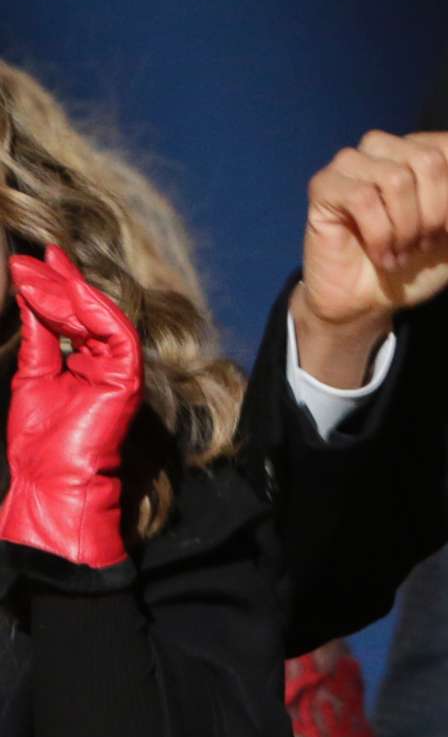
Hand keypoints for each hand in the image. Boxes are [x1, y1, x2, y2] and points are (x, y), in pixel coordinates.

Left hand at [2, 245, 144, 568]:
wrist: (51, 478)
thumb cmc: (41, 440)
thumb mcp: (32, 376)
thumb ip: (40, 337)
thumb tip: (31, 294)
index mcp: (88, 363)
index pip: (75, 316)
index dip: (58, 285)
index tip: (35, 258)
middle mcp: (108, 361)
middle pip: (88, 310)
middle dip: (60, 281)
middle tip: (33, 257)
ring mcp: (120, 368)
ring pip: (100, 316)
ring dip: (69, 291)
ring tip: (38, 271)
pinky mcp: (128, 377)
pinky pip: (116, 333)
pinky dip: (95, 309)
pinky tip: (71, 289)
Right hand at [293, 130, 447, 386]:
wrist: (375, 299)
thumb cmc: (422, 260)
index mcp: (422, 150)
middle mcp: (385, 146)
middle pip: (429, 162)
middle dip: (436, 215)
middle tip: (423, 242)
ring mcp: (351, 163)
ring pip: (397, 180)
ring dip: (408, 229)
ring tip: (402, 248)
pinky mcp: (324, 187)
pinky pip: (363, 199)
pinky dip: (381, 236)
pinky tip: (380, 253)